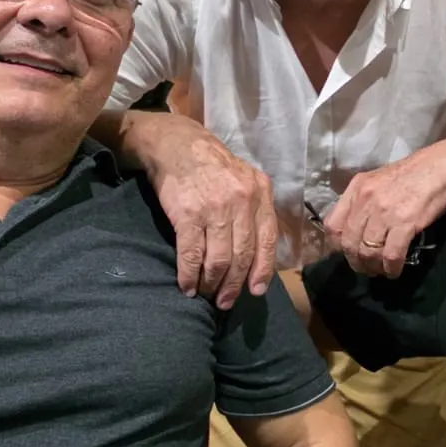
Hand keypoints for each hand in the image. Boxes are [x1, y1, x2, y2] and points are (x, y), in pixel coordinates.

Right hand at [126, 112, 277, 308]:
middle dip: (234, 284)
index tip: (255, 291)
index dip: (262, 270)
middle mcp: (242, 201)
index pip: (268, 240)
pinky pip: (191, 255)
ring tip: (206, 294)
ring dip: (212, 284)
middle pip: (243, 255)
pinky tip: (186, 286)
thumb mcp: (244, 179)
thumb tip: (260, 252)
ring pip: (218, 260)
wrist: (177, 145)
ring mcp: (215, 209)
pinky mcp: (188, 215)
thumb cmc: (212, 166)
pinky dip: (189, 276)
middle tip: (225, 301)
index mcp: (260, 193)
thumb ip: (255, 209)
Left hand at [324, 137, 445, 277]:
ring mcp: (384, 212)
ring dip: (373, 267)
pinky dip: (391, 268)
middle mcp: (365, 199)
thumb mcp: (379, 180)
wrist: (442, 166)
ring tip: (381, 270)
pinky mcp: (404, 223)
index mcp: (357, 187)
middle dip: (356, 262)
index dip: (336, 245)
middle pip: (348, 243)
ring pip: (367, 251)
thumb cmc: (414, 172)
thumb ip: (364, 200)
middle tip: (366, 268)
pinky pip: (391, 255)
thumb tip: (357, 228)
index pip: (332, 224)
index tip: (347, 253)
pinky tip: (395, 270)